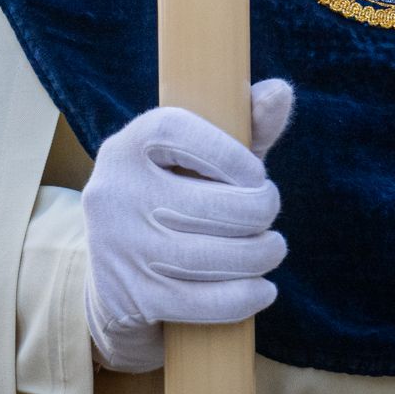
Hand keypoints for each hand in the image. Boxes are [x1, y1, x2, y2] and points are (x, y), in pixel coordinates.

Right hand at [83, 79, 294, 373]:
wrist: (118, 283)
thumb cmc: (177, 203)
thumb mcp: (205, 163)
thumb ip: (246, 126)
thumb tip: (281, 93)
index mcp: (126, 147)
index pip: (179, 131)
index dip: (230, 154)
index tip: (256, 174)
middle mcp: (113, 193)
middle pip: (211, 203)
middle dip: (259, 212)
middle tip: (267, 217)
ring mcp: (120, 248)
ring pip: (216, 255)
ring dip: (262, 255)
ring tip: (271, 249)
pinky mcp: (133, 297)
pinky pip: (207, 301)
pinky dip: (247, 296)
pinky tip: (262, 288)